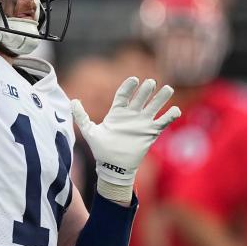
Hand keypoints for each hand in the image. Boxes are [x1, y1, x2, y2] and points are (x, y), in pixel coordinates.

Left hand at [71, 78, 179, 200]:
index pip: (124, 95)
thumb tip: (72, 101)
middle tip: (151, 82)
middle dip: (146, 90)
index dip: (129, 86)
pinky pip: (163, 122)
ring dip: (161, 98)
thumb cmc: (101, 149)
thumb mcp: (89, 131)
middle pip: (141, 98)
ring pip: (154, 107)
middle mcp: (131, 115)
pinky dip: (170, 116)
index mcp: (117, 112)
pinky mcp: (150, 133)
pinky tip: (174, 110)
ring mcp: (142, 123)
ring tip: (167, 89)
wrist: (113, 166)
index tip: (134, 79)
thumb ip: (81, 116)